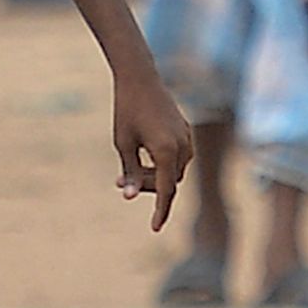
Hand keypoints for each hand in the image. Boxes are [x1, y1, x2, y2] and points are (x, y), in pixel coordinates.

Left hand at [108, 57, 191, 230]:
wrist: (140, 78)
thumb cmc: (127, 110)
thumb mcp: (123, 143)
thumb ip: (129, 171)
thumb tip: (129, 197)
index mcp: (167, 152)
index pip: (166, 191)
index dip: (160, 211)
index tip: (154, 228)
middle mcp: (183, 147)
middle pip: (168, 181)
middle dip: (146, 186)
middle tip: (120, 182)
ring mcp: (187, 139)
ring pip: (173, 170)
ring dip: (152, 175)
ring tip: (126, 169)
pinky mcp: (185, 132)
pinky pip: (176, 157)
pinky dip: (160, 163)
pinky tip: (142, 155)